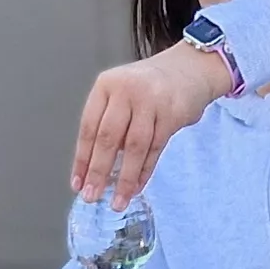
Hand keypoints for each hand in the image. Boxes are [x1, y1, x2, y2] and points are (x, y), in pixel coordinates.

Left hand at [73, 43, 237, 206]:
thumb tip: (94, 168)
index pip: (88, 127)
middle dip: (98, 171)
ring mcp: (150, 101)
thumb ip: (108, 122)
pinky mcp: (172, 114)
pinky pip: (155, 149)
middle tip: (92, 195)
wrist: (190, 68)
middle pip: (107, 138)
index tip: (78, 183)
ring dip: (124, 178)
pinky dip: (144, 171)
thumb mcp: (121, 93)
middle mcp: (126, 90)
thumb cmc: (150, 86)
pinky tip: (135, 186)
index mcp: (106, 85)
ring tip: (117, 200)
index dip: (82, 159)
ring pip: (133, 147)